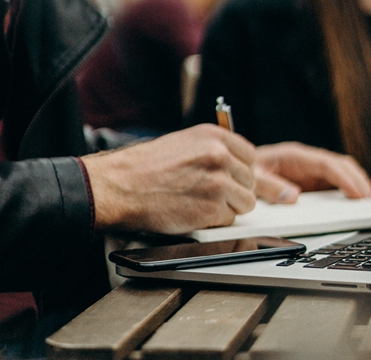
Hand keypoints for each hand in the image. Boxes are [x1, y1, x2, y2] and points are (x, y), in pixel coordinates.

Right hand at [81, 124, 255, 232]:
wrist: (120, 186)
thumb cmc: (146, 167)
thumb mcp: (185, 144)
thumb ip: (215, 152)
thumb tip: (241, 168)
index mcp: (215, 136)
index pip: (249, 156)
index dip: (240, 171)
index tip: (230, 178)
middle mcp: (220, 155)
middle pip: (250, 181)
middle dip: (234, 191)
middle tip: (209, 194)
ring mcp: (219, 182)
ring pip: (246, 202)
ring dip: (227, 207)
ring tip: (201, 203)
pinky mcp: (213, 208)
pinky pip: (230, 220)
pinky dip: (214, 221)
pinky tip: (193, 212)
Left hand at [254, 142, 370, 202]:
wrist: (236, 170)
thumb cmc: (245, 172)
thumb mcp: (253, 180)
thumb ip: (270, 187)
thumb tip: (294, 197)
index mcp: (293, 155)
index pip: (326, 164)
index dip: (344, 178)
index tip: (357, 193)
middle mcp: (304, 160)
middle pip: (339, 165)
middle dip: (357, 181)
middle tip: (369, 201)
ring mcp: (308, 170)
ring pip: (339, 173)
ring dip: (355, 185)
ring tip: (366, 204)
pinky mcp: (308, 180)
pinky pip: (332, 183)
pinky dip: (345, 192)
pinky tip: (351, 205)